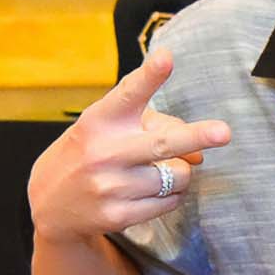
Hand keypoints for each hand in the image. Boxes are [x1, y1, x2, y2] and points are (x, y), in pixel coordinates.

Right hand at [26, 50, 231, 239]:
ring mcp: (110, 186)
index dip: (149, 75)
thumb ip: (157, 126)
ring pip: (177, 176)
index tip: (166, 58)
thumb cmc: (94, 151)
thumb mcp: (111, 127)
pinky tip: (149, 191)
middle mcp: (104, 152)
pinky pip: (170, 202)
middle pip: (162, 143)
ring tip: (156, 170)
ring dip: (180, 172)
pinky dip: (172, 195)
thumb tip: (201, 154)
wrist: (50, 203)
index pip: (129, 94)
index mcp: (101, 120)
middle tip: (224, 132)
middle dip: (196, 137)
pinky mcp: (117, 216)